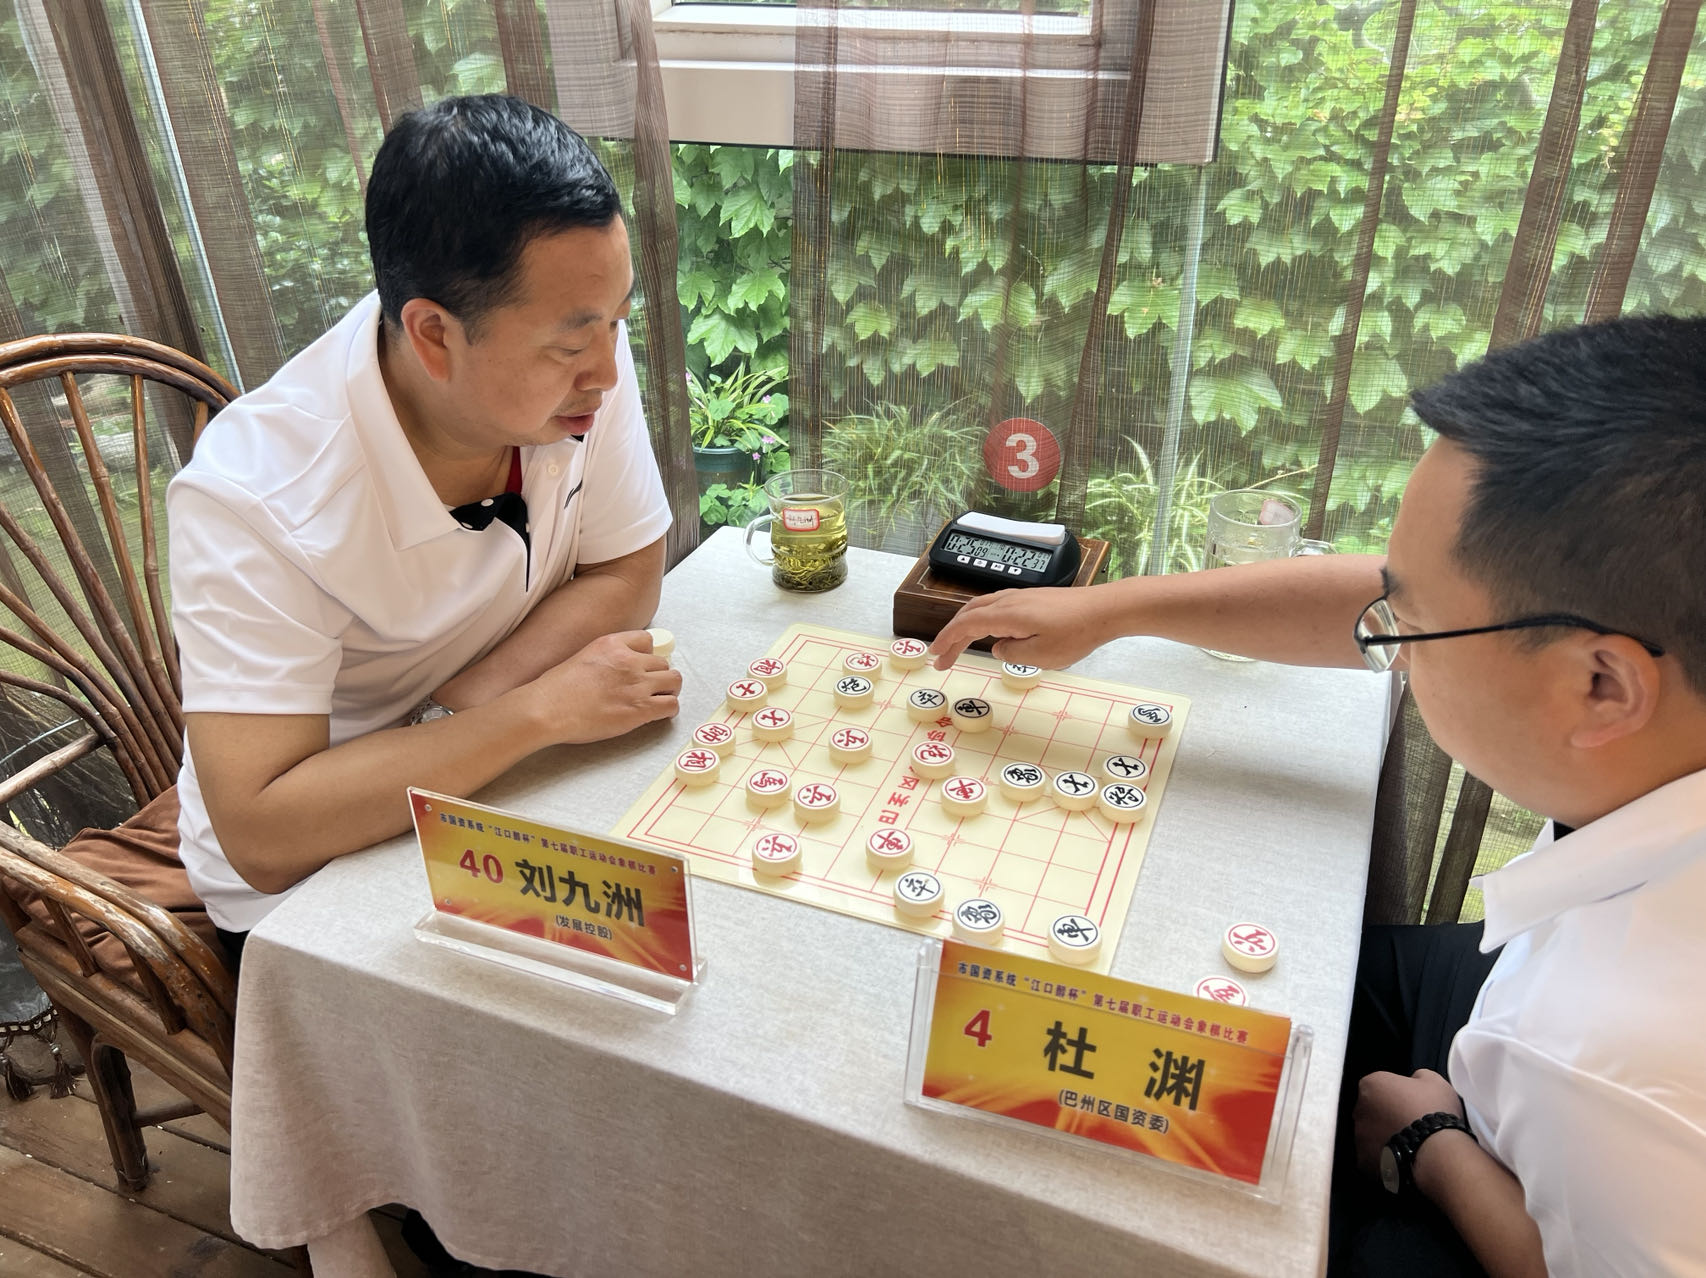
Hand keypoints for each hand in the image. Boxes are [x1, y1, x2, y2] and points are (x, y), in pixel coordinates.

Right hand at [525, 630, 680, 743]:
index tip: (643, 666)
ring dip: (669, 690)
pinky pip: (671, 705)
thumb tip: (612, 672)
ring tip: (660, 699)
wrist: (548, 709)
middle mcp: (629, 660)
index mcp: (612, 644)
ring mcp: (637, 684)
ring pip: (674, 681)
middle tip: (652, 687)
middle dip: (659, 675)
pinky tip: (660, 714)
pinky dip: (669, 710)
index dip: (647, 655)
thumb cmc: (555, 689)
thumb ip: (604, 660)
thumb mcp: (581, 657)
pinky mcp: (641, 709)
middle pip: (663, 662)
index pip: (646, 640)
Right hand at [929, 586, 1111, 670]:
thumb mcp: (1041, 656)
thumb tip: (998, 648)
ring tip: (958, 644)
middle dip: (951, 635)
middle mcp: (1009, 601)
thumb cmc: (1077, 632)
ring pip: (982, 607)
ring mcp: (1021, 597)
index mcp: (1007, 614)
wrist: (1105, 610)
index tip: (936, 656)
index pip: (965, 625)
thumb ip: (1012, 654)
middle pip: (969, 614)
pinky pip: (997, 606)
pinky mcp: (1032, 599)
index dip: (947, 641)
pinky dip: (982, 619)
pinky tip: (990, 631)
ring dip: (966, 625)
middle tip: (941, 656)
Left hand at [1353, 1068, 1464, 1180]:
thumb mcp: (1434, 1081)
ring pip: (1371, 1136)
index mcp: (1371, 1084)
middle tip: (1412, 1125)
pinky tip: (1405, 1159)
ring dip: (1386, 1138)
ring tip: (1412, 1145)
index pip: (1379, 1086)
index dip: (1396, 1095)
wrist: (1436, 1152)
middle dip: (1388, 1117)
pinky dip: (1386, 1159)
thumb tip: (1415, 1080)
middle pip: (1372, 1111)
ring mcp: (1359, 1137)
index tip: (1411, 1104)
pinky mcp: (1364, 1161)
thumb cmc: (1434, 1114)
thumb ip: (1418, 1077)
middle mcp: (1359, 1109)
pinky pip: (1374, 1158)